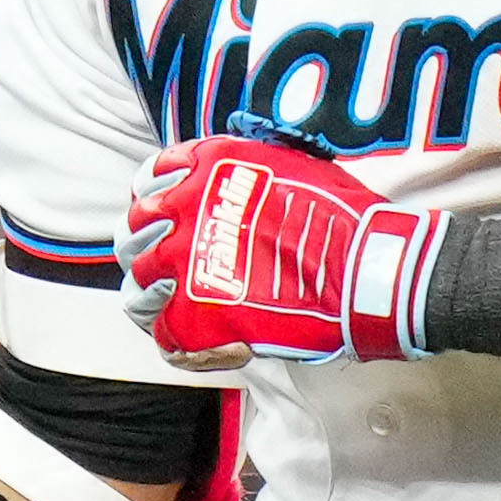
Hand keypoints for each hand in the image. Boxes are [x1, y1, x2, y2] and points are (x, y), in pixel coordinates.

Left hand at [122, 134, 432, 361]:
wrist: (364, 268)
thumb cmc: (339, 215)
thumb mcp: (288, 162)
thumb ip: (246, 167)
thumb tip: (225, 174)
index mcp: (208, 170)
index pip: (149, 182)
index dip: (151, 202)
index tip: (164, 216)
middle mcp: (187, 213)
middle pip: (136, 235)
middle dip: (147, 250)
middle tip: (171, 267)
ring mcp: (187, 266)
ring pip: (140, 287)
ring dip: (155, 297)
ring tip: (179, 306)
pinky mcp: (199, 315)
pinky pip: (164, 332)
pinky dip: (176, 338)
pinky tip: (194, 338)